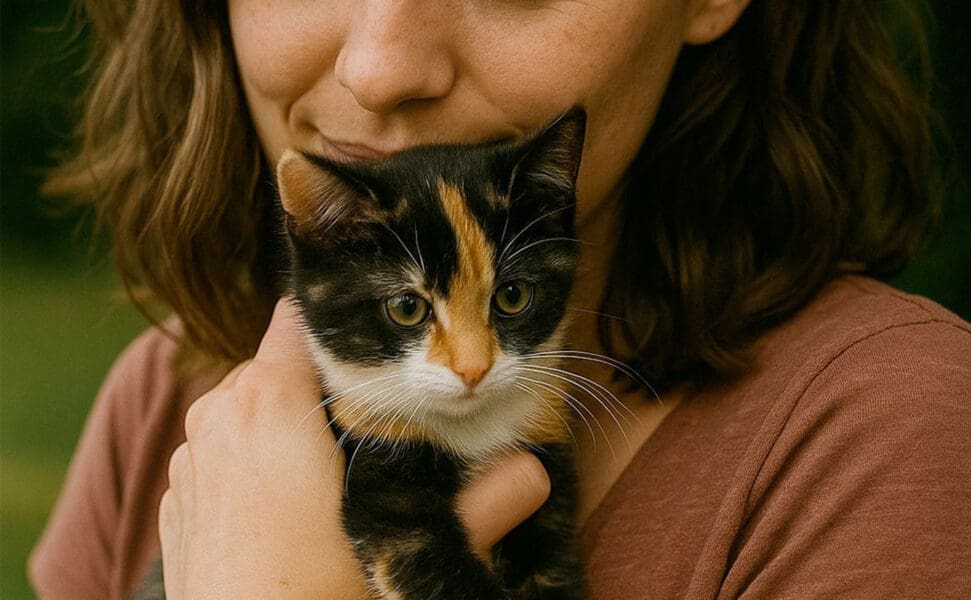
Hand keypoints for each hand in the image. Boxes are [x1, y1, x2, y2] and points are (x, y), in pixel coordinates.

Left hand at [158, 298, 550, 598]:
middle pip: (282, 364)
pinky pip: (225, 448)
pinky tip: (288, 512)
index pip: (300, 318)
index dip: (343, 335)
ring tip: (333, 478)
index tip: (379, 365)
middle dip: (327, 388)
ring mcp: (191, 453)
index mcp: (268, 401)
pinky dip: (255, 461)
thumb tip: (536, 472)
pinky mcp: (178, 492)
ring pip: (252, 406)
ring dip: (290, 426)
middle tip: (374, 433)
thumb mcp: (398, 554)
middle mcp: (219, 411)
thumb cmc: (310, 599)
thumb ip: (478, 507)